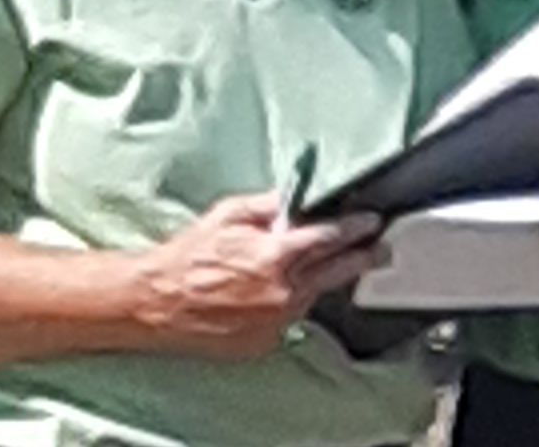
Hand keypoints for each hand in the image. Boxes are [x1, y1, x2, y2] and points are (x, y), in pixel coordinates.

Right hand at [128, 191, 383, 358]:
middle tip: (380, 250)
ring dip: (321, 280)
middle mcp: (282, 292)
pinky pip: (290, 317)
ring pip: (314, 296)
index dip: (356, 229)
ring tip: (322, 265)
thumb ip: (269, 205)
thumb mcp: (229, 215)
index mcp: (275, 256)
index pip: (330, 239)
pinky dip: (291, 302)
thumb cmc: (189, 256)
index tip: (372, 223)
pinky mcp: (265, 342)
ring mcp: (275, 321)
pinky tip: (277, 290)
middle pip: (336, 272)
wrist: (158, 302)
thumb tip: (296, 197)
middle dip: (362, 258)